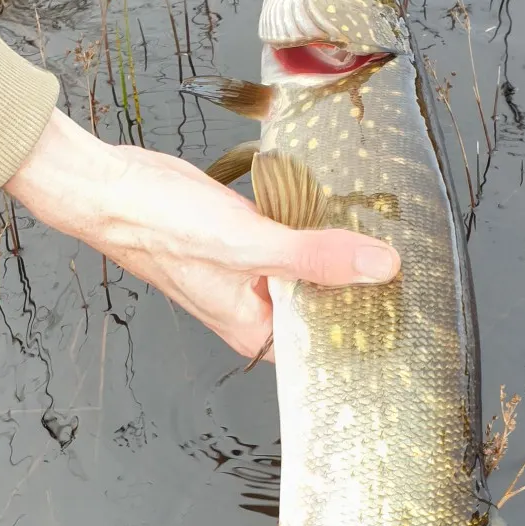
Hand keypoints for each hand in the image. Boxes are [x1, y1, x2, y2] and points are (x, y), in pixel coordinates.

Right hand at [5, 111, 399, 358]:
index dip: (367, 323)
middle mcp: (253, 307)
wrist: (110, 186)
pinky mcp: (243, 236)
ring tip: (389, 232)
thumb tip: (379, 267)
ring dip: (337, 249)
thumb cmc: (160, 226)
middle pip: (322, 302)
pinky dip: (312, 223)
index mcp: (254, 329)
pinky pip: (291, 237)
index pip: (326, 340)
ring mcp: (248, 271)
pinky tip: (342, 208)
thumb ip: (314, 256)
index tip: (412, 305)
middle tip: (414, 262)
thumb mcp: (248, 243)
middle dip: (359, 282)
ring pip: (309, 266)